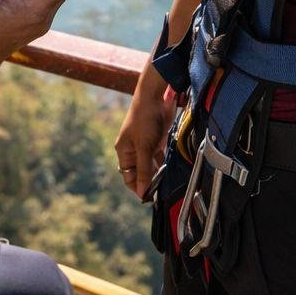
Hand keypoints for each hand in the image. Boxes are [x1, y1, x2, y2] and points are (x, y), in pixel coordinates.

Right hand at [115, 70, 175, 199]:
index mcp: (124, 152)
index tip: (151, 197)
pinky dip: (164, 164)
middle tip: (163, 191)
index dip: (138, 188)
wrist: (155, 97)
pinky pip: (158, 157)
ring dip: (158, 173)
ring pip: (150, 166)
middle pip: (140, 173)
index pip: (129, 177)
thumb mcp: (144, 147)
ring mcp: (145, 145)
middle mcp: (133, 150)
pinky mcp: (156, 140)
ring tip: (168, 183)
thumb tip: (141, 192)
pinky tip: (171, 170)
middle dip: (150, 181)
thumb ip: (143, 170)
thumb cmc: (144, 120)